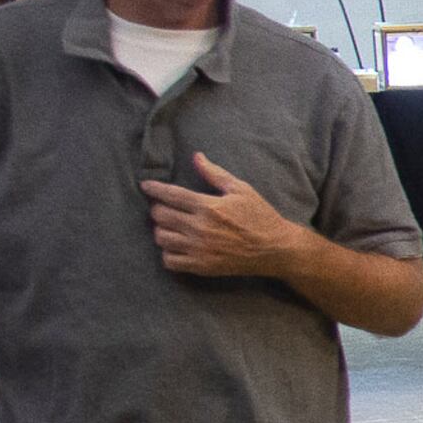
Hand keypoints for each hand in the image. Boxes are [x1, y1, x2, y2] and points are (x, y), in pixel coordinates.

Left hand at [146, 154, 306, 279]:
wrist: (276, 249)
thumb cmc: (260, 216)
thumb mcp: (241, 189)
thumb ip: (215, 174)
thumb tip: (196, 156)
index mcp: (208, 206)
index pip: (171, 195)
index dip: (154, 189)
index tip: (146, 186)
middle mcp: (200, 228)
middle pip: (160, 216)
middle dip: (157, 209)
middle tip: (164, 208)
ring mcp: (199, 249)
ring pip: (161, 238)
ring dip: (161, 230)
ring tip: (170, 227)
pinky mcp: (202, 266)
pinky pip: (170, 261)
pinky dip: (168, 253)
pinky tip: (177, 246)